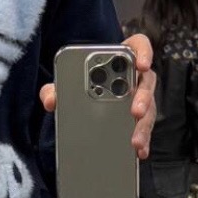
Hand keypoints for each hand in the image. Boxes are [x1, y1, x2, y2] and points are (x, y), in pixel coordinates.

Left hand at [39, 33, 157, 159]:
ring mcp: (139, 98)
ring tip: (135, 141)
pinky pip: (143, 128)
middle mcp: (135, 76)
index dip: (143, 52)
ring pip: (148, 109)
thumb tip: (50, 100)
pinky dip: (142, 140)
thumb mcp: (66, 83)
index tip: (141, 64)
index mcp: (121, 58)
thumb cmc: (79, 84)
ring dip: (142, 126)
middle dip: (143, 98)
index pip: (138, 45)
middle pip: (146, 82)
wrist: (82, 100)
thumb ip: (56, 88)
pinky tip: (139, 152)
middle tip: (135, 111)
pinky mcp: (138, 118)